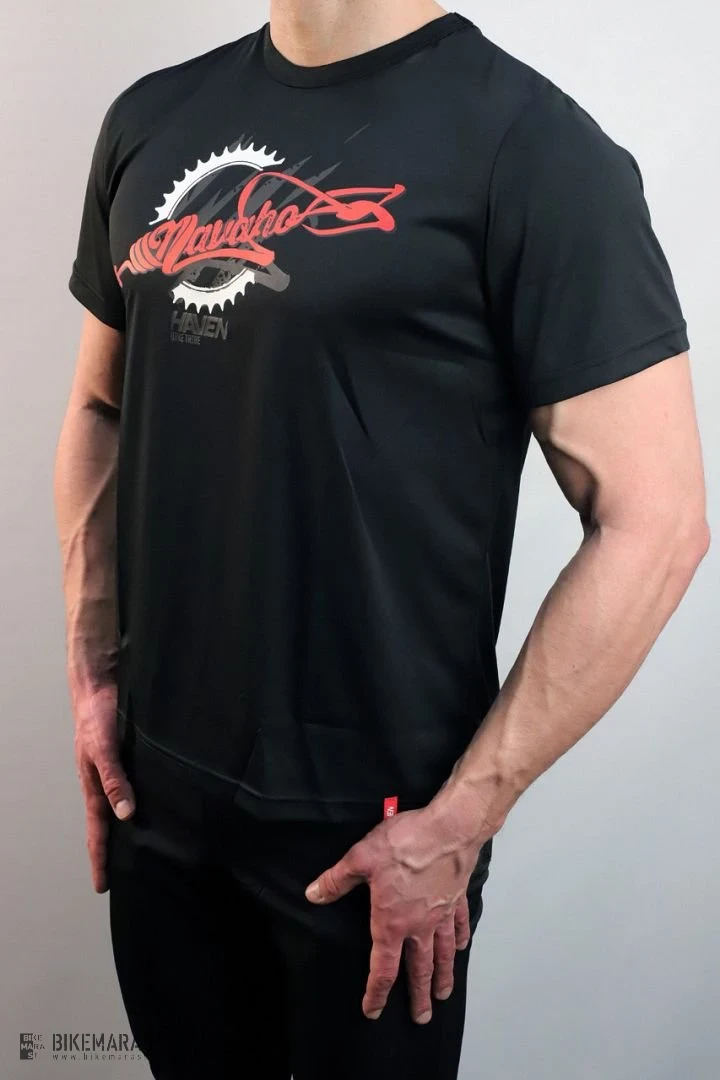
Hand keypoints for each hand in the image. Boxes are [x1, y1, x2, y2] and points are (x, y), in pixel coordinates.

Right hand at [73, 684, 134, 892]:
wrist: (101, 682)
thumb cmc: (97, 716)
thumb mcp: (103, 750)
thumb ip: (114, 780)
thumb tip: (126, 815)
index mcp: (94, 786)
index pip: (98, 830)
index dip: (100, 858)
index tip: (101, 887)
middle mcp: (107, 781)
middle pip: (112, 822)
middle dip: (117, 849)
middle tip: (130, 875)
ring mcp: (120, 768)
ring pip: (127, 804)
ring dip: (136, 825)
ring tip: (151, 847)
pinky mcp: (132, 755)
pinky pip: (140, 783)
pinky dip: (148, 798)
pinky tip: (164, 803)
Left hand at [304, 803, 484, 1023]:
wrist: (450, 828)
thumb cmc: (406, 842)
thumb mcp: (361, 857)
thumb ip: (337, 880)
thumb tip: (313, 895)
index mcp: (392, 922)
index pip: (383, 968)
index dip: (376, 992)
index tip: (372, 1010)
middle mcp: (419, 926)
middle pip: (418, 970)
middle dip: (417, 996)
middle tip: (420, 1018)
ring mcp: (442, 913)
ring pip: (443, 954)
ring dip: (442, 976)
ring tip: (442, 994)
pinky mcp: (457, 897)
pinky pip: (460, 924)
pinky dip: (461, 938)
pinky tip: (461, 947)